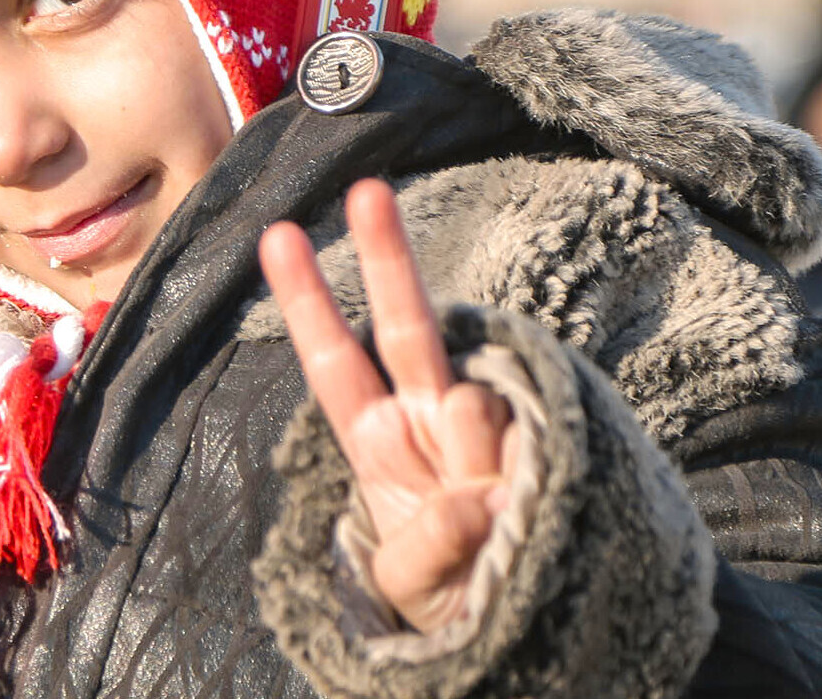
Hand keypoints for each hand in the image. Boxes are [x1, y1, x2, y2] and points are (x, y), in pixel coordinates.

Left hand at [258, 178, 513, 630]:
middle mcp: (429, 421)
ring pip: (474, 404)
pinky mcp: (544, 448)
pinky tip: (520, 511)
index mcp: (380, 442)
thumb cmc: (446, 602)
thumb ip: (427, 547)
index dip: (309, 303)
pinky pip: (531, 445)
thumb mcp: (409, 588)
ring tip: (484, 525)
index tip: (277, 236)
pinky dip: (523, 483)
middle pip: (405, 328)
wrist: (526, 630)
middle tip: (365, 190)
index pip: (335, 363)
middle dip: (388, 259)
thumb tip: (482, 498)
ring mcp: (488, 431)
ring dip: (472, 463)